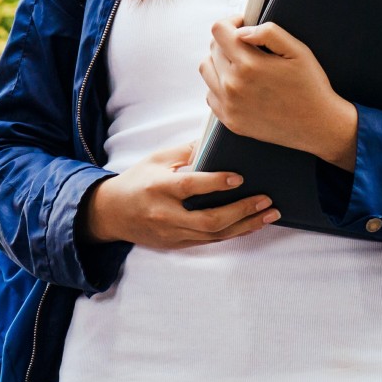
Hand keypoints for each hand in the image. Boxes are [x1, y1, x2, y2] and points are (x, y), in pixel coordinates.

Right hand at [82, 141, 277, 248]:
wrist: (112, 214)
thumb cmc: (137, 181)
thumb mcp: (156, 159)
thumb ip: (186, 151)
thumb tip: (215, 138)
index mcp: (158, 187)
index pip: (190, 186)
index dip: (215, 182)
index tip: (240, 177)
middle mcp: (166, 213)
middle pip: (208, 218)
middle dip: (241, 210)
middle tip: (266, 199)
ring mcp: (172, 232)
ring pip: (214, 234)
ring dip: (245, 224)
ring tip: (269, 213)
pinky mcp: (177, 243)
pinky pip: (211, 241)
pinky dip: (234, 232)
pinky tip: (252, 223)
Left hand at [201, 18, 357, 169]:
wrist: (318, 126)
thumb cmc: (311, 86)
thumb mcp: (298, 51)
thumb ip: (268, 33)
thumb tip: (241, 30)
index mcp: (249, 65)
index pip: (219, 31)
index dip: (231, 22)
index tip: (243, 25)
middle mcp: (233, 86)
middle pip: (213, 49)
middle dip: (229, 42)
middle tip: (250, 47)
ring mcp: (229, 105)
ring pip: (207, 70)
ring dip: (220, 62)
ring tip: (242, 65)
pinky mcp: (230, 120)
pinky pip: (211, 94)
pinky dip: (220, 86)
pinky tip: (241, 85)